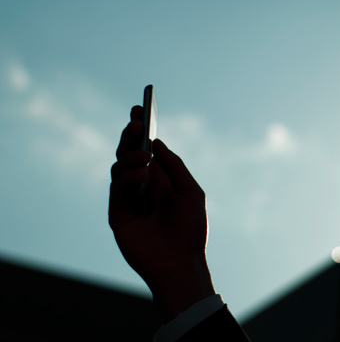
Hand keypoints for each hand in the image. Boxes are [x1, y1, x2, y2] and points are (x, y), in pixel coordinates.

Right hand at [109, 106, 213, 320]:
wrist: (180, 262)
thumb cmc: (190, 228)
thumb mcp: (191, 191)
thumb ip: (174, 166)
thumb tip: (156, 142)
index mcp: (162, 179)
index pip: (147, 150)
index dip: (141, 130)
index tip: (139, 109)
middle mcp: (143, 186)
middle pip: (130, 153)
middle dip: (131, 135)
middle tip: (135, 121)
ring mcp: (129, 198)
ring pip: (120, 166)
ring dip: (130, 156)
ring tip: (142, 158)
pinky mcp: (118, 212)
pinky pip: (117, 186)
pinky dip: (127, 176)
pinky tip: (140, 175)